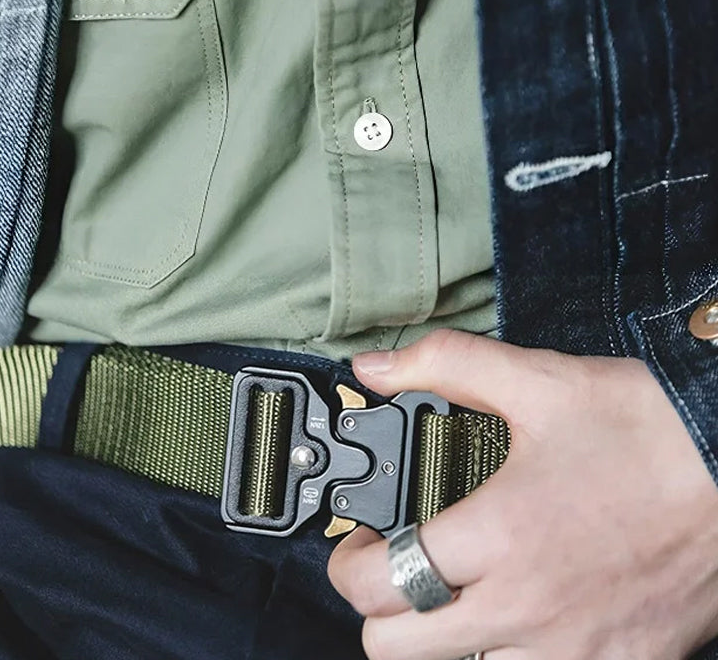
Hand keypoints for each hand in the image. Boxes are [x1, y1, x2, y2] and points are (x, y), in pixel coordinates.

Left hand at [328, 330, 717, 659]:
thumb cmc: (647, 432)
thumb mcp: (538, 381)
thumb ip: (445, 365)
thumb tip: (376, 366)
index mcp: (499, 535)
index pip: (379, 584)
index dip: (349, 564)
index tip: (360, 544)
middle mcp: (527, 606)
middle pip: (398, 649)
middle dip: (382, 609)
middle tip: (397, 567)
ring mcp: (573, 649)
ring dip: (443, 640)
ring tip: (458, 590)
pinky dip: (510, 656)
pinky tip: (522, 614)